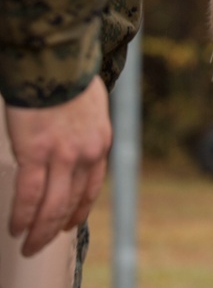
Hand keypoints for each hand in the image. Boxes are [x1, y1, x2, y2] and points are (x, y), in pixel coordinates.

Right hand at [5, 77, 110, 256]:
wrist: (58, 63)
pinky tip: (15, 228)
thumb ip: (85, 133)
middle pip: (70, 203)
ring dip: (38, 230)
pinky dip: (22, 216)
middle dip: (54, 228)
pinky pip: (28, 195)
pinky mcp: (36, 153)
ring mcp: (62, 156)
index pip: (91, 188)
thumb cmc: (70, 80)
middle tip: (40, 245)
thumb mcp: (93, 109)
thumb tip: (75, 143)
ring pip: (50, 206)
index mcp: (100, 144)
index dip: (78, 210)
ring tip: (27, 244)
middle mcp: (86, 155)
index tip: (68, 225)